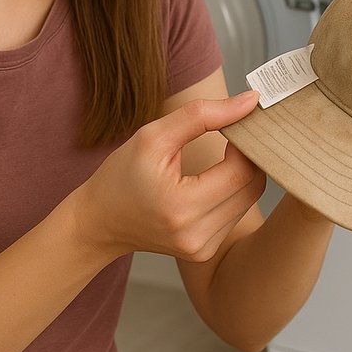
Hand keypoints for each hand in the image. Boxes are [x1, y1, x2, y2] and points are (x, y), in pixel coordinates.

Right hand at [75, 92, 265, 262]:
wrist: (98, 221)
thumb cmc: (122, 175)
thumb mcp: (153, 136)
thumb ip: (203, 114)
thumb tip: (250, 100)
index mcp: (182, 207)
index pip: (242, 170)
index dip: (245, 142)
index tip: (233, 124)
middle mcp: (197, 236)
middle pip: (253, 186)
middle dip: (248, 156)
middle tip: (231, 137)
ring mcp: (202, 248)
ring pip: (250, 199)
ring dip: (241, 173)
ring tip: (219, 158)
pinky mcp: (205, 252)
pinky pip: (236, 213)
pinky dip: (232, 192)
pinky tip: (211, 181)